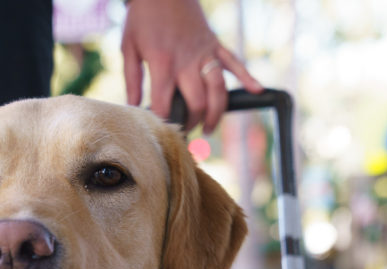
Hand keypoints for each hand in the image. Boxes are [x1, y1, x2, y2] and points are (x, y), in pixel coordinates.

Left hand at [121, 0, 262, 133]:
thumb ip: (132, 79)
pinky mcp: (215, 44)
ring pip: (218, 90)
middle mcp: (187, 61)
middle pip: (197, 103)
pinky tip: (257, 91)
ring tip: (209, 128)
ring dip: (216, 113)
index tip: (161, 131)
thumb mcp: (129, 47)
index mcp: (163, 63)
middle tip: (186, 132)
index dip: (163, 122)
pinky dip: (248, 77)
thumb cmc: (144, 17)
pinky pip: (234, 63)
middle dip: (192, 123)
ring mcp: (205, 53)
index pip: (165, 104)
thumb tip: (132, 106)